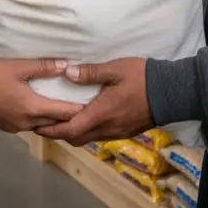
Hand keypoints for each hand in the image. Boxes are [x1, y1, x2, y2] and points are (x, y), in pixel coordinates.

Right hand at [0, 59, 84, 133]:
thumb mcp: (19, 66)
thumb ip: (43, 67)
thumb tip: (67, 66)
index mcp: (33, 108)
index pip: (64, 113)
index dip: (80, 110)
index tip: (94, 106)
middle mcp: (28, 123)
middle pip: (56, 123)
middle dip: (70, 117)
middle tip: (85, 107)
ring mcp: (18, 127)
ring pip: (43, 125)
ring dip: (55, 119)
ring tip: (66, 108)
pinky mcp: (9, 127)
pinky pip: (32, 125)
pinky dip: (41, 119)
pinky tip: (43, 109)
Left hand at [36, 58, 151, 145]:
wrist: (170, 93)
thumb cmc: (141, 78)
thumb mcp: (115, 69)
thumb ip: (90, 72)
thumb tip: (66, 72)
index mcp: (100, 114)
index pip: (70, 129)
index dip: (51, 130)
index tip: (36, 126)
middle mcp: (106, 129)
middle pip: (76, 138)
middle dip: (58, 133)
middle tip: (44, 124)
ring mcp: (116, 132)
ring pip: (87, 139)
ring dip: (72, 133)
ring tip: (60, 121)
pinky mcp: (124, 131)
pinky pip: (98, 136)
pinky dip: (86, 131)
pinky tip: (84, 120)